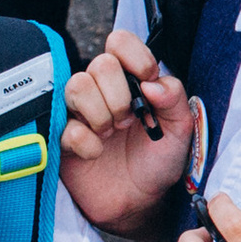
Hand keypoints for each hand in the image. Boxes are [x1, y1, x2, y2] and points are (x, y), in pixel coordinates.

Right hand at [61, 29, 194, 231]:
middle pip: (99, 64)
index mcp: (129, 79)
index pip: (120, 41)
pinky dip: (87, 141)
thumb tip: (153, 83)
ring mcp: (76, 112)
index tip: (148, 80)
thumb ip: (174, 98)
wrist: (141, 200)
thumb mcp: (180, 129)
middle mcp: (100, 89)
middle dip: (120, 96)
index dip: (134, 56)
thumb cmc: (158, 159)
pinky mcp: (60, 136)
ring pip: (77, 86)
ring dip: (102, 114)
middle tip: (129, 121)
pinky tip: (96, 152)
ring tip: (112, 134)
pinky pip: (66, 126)